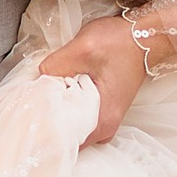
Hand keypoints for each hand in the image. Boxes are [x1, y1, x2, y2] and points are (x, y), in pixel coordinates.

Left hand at [37, 12, 147, 147]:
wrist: (145, 35)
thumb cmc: (121, 42)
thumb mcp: (84, 47)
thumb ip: (57, 64)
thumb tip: (40, 77)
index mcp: (102, 119)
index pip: (64, 140)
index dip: (45, 128)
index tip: (32, 113)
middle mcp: (106, 126)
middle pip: (66, 136)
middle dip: (49, 121)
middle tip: (35, 102)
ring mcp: (106, 119)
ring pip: (72, 127)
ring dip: (58, 112)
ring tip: (46, 95)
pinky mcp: (103, 109)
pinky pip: (78, 116)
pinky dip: (67, 107)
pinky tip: (59, 92)